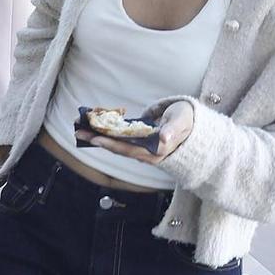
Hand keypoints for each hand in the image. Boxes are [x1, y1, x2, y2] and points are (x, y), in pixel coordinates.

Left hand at [78, 100, 193, 164]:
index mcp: (157, 150)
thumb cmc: (188, 120)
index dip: (111, 143)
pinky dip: (108, 135)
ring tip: (83, 130)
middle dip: (99, 140)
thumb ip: (172, 129)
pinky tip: (96, 129)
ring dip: (100, 138)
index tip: (95, 138)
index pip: (129, 148)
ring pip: (118, 146)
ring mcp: (143, 151)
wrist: (194, 126)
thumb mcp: (182, 121)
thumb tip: (162, 139)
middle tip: (79, 132)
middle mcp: (148, 154)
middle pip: (119, 149)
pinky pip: (121, 142)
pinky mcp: (140, 146)